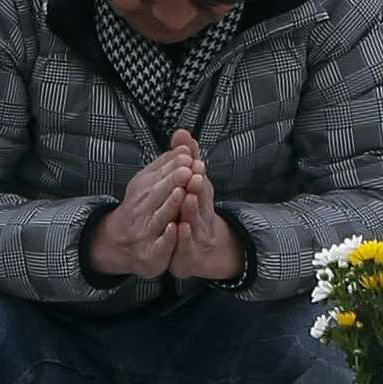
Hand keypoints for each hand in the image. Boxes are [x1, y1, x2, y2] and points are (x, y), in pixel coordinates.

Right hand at [87, 137, 198, 279]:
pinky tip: (177, 228)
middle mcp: (141, 208)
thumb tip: (184, 139)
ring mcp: (145, 231)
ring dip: (171, 205)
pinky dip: (168, 237)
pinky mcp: (151, 253)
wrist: (118, 242)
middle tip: (187, 170)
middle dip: (173, 181)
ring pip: (159, 217)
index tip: (187, 156)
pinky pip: (160, 245)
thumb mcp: (150, 182)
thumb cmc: (142, 207)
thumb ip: (167, 162)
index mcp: (143, 188)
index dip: (174, 166)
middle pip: (158, 193)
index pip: (159, 174)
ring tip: (182, 194)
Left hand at [161, 144, 248, 281]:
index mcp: (201, 195)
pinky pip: (187, 244)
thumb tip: (181, 131)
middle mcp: (202, 213)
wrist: (200, 251)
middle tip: (195, 174)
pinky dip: (184, 237)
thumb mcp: (192, 185)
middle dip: (198, 186)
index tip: (193, 159)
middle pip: (201, 198)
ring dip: (192, 208)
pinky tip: (180, 228)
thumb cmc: (193, 212)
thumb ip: (186, 159)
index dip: (196, 170)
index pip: (199, 180)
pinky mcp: (189, 252)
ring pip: (195, 220)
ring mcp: (197, 233)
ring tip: (189, 197)